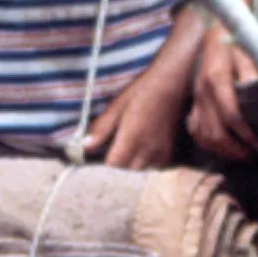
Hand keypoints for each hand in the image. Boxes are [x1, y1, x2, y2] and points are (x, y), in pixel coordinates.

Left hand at [83, 51, 187, 169]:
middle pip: (125, 172)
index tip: (98, 158)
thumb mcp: (118, 105)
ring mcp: (161, 154)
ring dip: (131, 165)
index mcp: (133, 139)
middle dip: (116, 165)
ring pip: (139, 171)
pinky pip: (152, 167)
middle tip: (111, 151)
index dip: (103, 165)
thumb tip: (84, 146)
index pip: (112, 166)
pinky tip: (143, 148)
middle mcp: (148, 151)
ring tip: (128, 148)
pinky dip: (144, 162)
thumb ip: (101, 128)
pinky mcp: (170, 154)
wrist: (173, 84)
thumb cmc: (143, 91)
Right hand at [186, 29, 257, 160]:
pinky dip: (207, 143)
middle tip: (252, 155)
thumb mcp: (249, 53)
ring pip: (202, 134)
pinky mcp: (193, 102)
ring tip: (240, 155)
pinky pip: (194, 130)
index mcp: (216, 78)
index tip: (257, 144)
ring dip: (221, 150)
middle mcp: (202, 91)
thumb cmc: (237, 42)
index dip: (243, 133)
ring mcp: (196, 98)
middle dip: (233, 148)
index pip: (229, 114)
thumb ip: (253, 75)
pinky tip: (222, 147)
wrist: (216, 32)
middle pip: (214, 131)